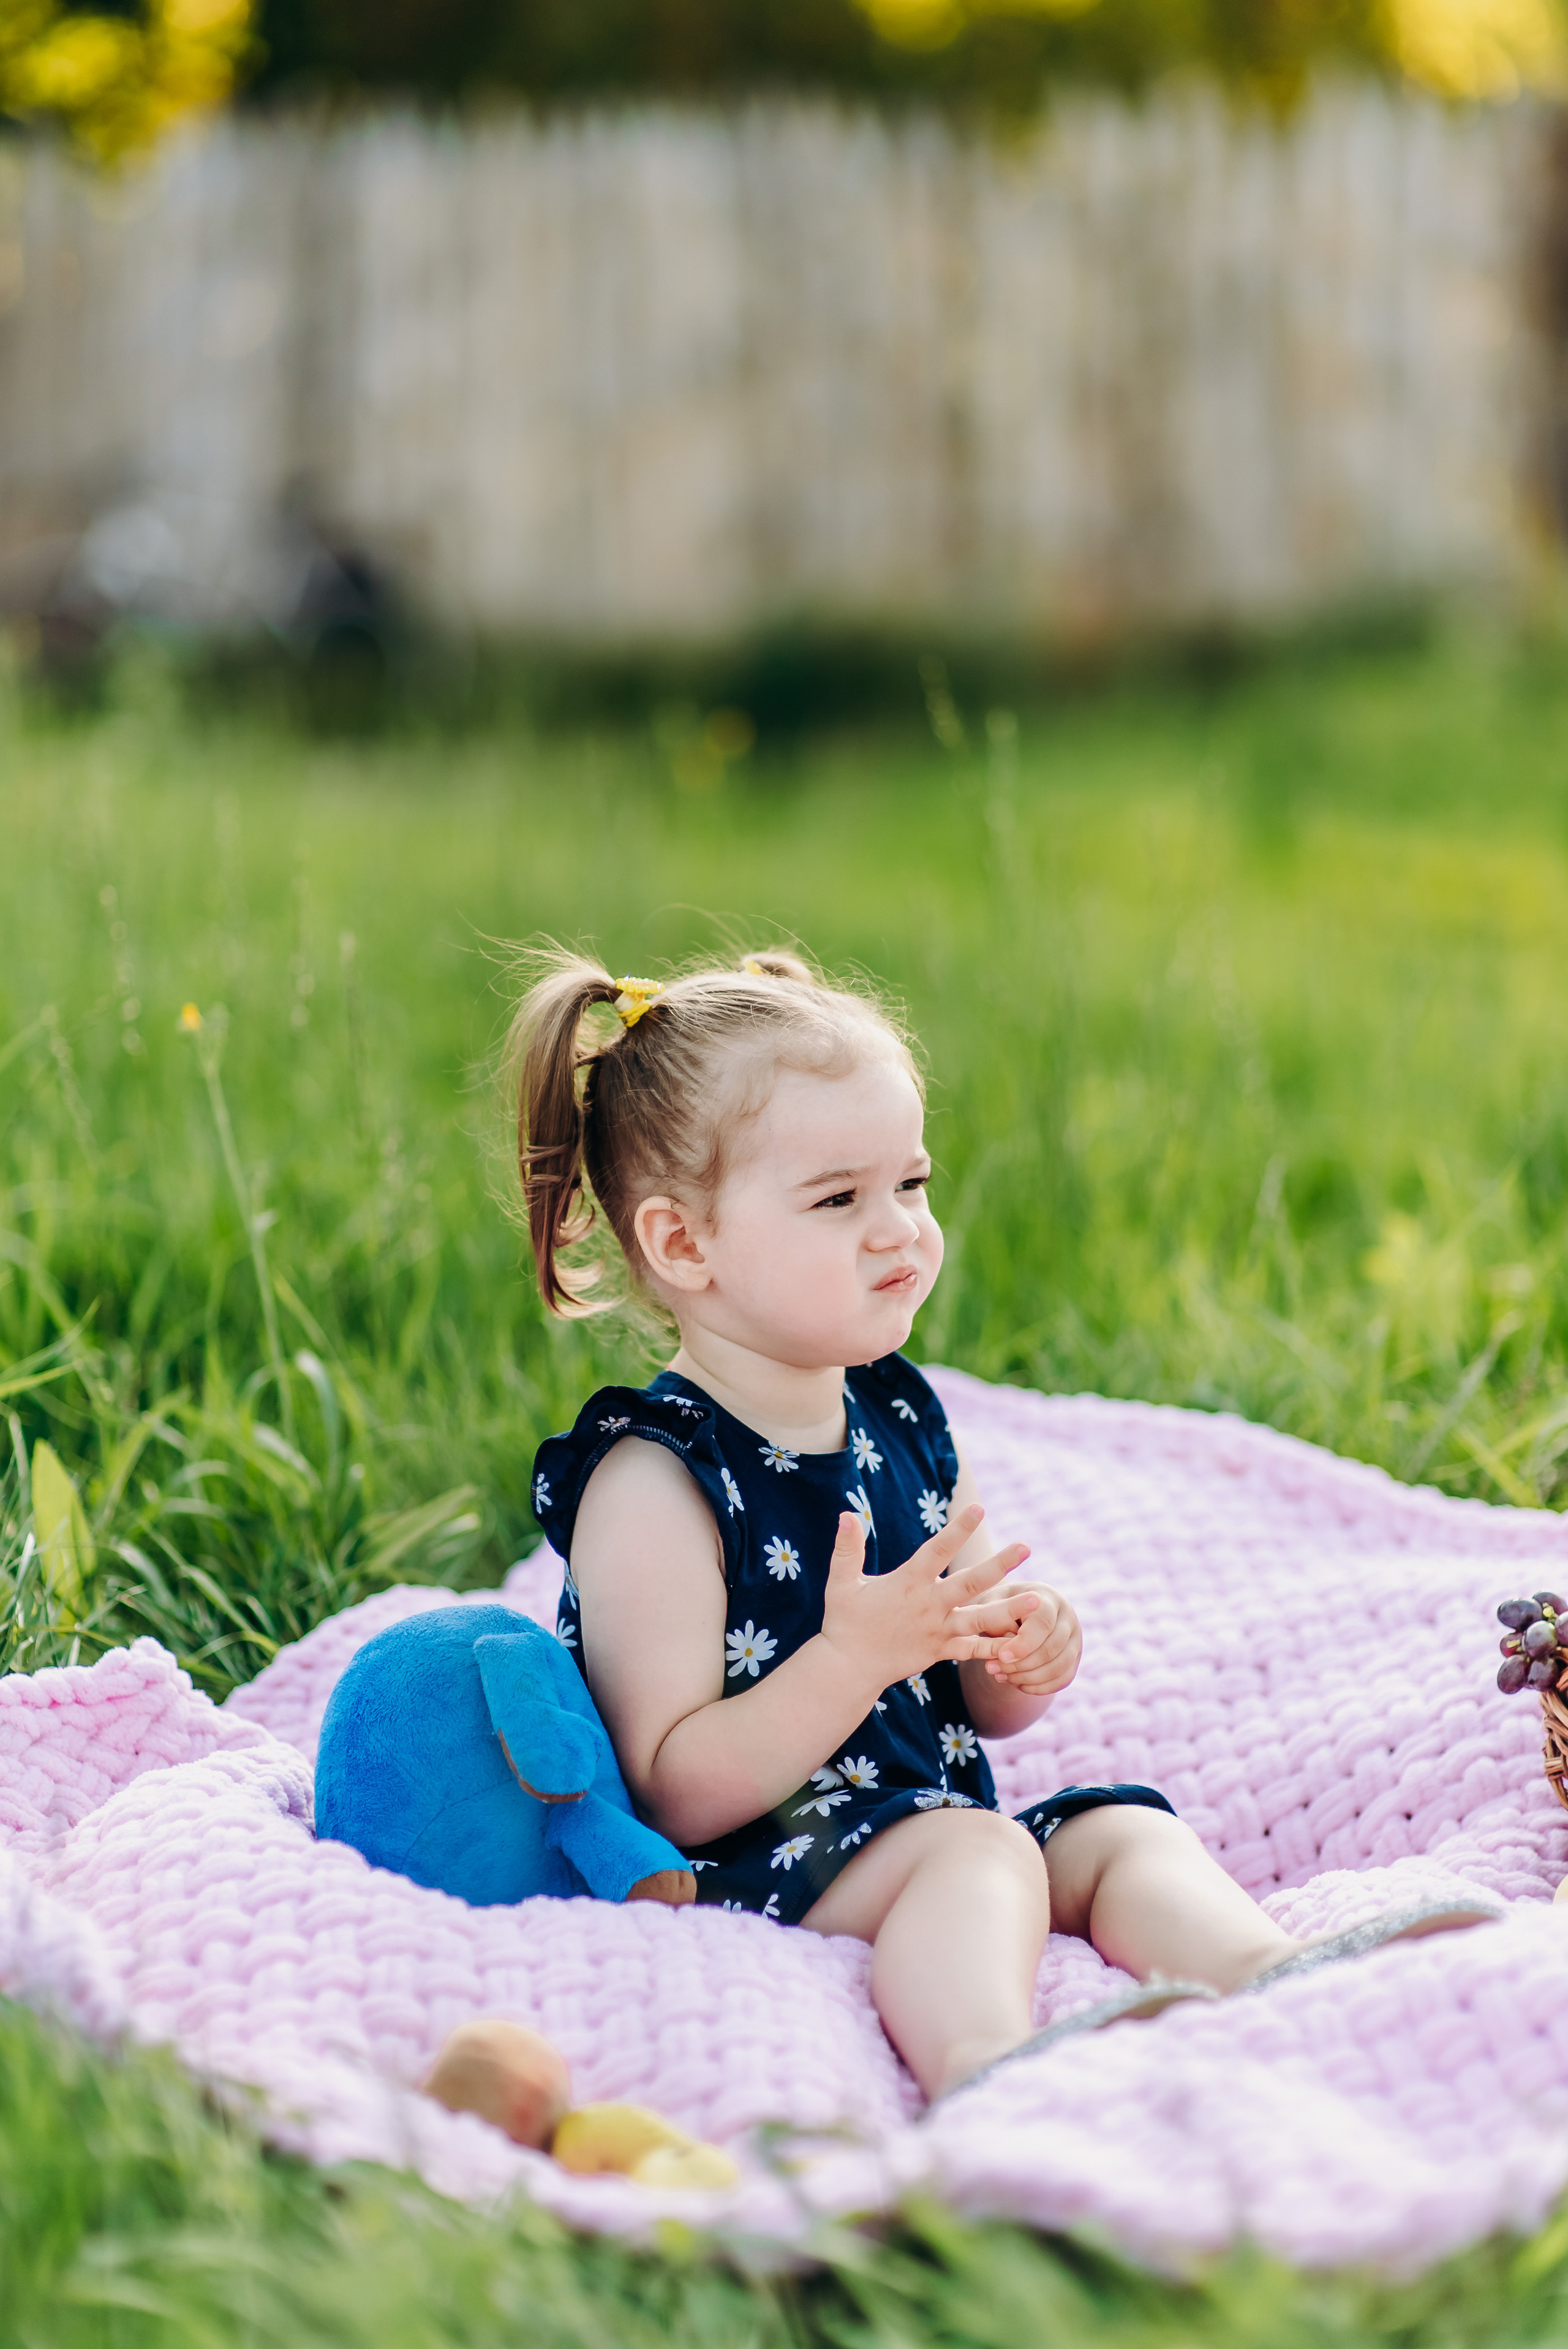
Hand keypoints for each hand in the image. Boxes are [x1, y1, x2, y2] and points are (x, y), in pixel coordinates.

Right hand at [819, 1503, 1035, 1696]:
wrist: (849, 1668)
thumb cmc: (845, 1621)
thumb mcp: (841, 1582)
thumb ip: (847, 1548)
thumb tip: (846, 1513)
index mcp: (908, 1583)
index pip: (938, 1550)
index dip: (958, 1529)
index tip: (979, 1508)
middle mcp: (928, 1605)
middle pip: (971, 1582)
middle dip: (1000, 1564)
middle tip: (1027, 1546)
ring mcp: (938, 1630)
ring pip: (981, 1619)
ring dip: (1010, 1610)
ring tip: (1038, 1601)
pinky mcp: (941, 1651)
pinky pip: (974, 1649)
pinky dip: (997, 1648)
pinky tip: (1023, 1644)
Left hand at [971, 1579, 1080, 1696]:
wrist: (1014, 1611)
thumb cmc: (999, 1607)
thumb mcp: (991, 1605)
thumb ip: (998, 1623)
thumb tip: (1006, 1651)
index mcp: (1047, 1597)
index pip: (1043, 1623)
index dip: (1023, 1644)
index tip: (1001, 1656)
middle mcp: (1067, 1616)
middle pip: (1053, 1648)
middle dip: (1022, 1665)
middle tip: (993, 1670)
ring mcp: (1074, 1638)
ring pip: (1059, 1667)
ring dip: (1029, 1678)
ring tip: (1001, 1677)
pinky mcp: (1074, 1657)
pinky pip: (1062, 1679)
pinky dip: (1040, 1687)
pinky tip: (1017, 1684)